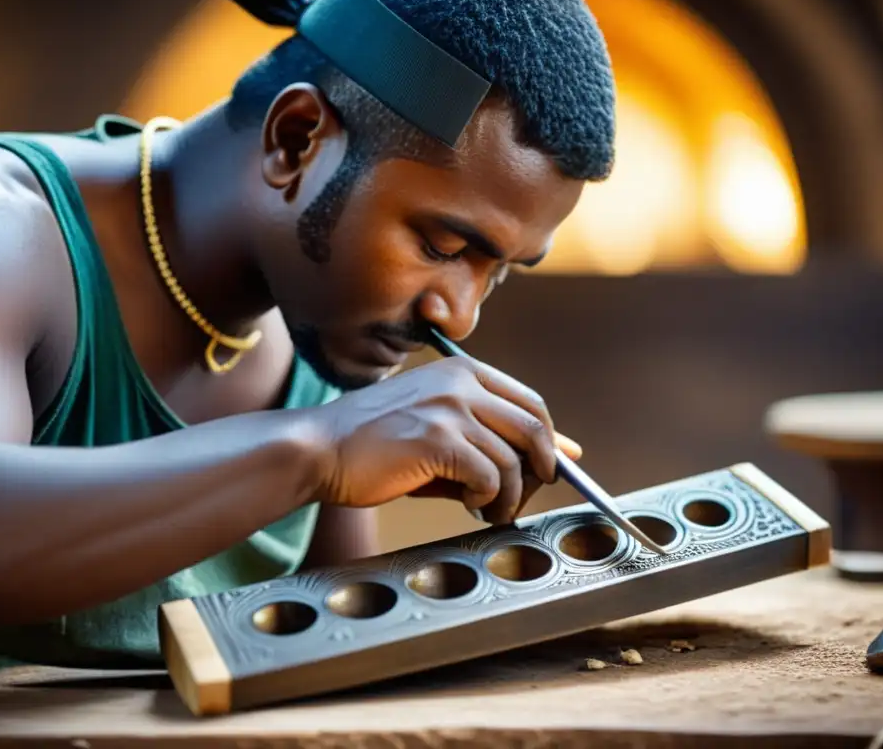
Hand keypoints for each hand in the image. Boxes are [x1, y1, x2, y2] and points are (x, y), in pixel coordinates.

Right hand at [310, 357, 582, 523]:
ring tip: (489, 511)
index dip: (548, 441)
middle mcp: (461, 383)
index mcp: (462, 371)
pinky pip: (490, 478)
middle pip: (535, 427)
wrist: (318, 450)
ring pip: (514, 460)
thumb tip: (564, 454)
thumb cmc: (374, 444)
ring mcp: (450, 408)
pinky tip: (467, 505)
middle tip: (521, 497)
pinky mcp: (438, 440)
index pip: (531, 402)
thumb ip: (493, 438)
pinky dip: (487, 501)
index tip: (546, 470)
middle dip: (542, 470)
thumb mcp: (438, 428)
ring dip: (509, 496)